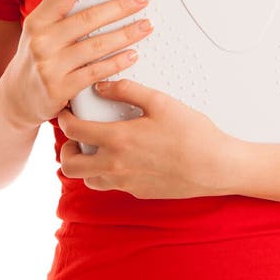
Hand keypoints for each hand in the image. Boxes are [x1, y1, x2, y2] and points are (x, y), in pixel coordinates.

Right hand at [1, 0, 152, 128]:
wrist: (15, 99)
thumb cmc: (36, 60)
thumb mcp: (38, 32)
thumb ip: (61, 16)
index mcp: (36, 21)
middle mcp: (40, 41)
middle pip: (88, 18)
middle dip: (121, 6)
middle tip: (142, 0)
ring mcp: (49, 66)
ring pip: (96, 45)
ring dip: (127, 34)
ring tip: (145, 25)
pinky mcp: (60, 89)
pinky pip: (96, 71)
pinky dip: (118, 62)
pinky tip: (132, 54)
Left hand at [58, 79, 237, 199]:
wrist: (216, 166)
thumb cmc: (193, 134)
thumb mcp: (160, 102)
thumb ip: (126, 90)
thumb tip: (102, 86)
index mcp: (118, 139)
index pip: (74, 131)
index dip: (64, 119)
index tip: (66, 112)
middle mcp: (116, 165)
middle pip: (70, 165)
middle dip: (66, 148)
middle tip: (76, 135)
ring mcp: (126, 183)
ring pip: (88, 179)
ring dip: (85, 163)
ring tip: (97, 147)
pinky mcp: (137, 192)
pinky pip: (110, 185)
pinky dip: (106, 172)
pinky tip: (122, 157)